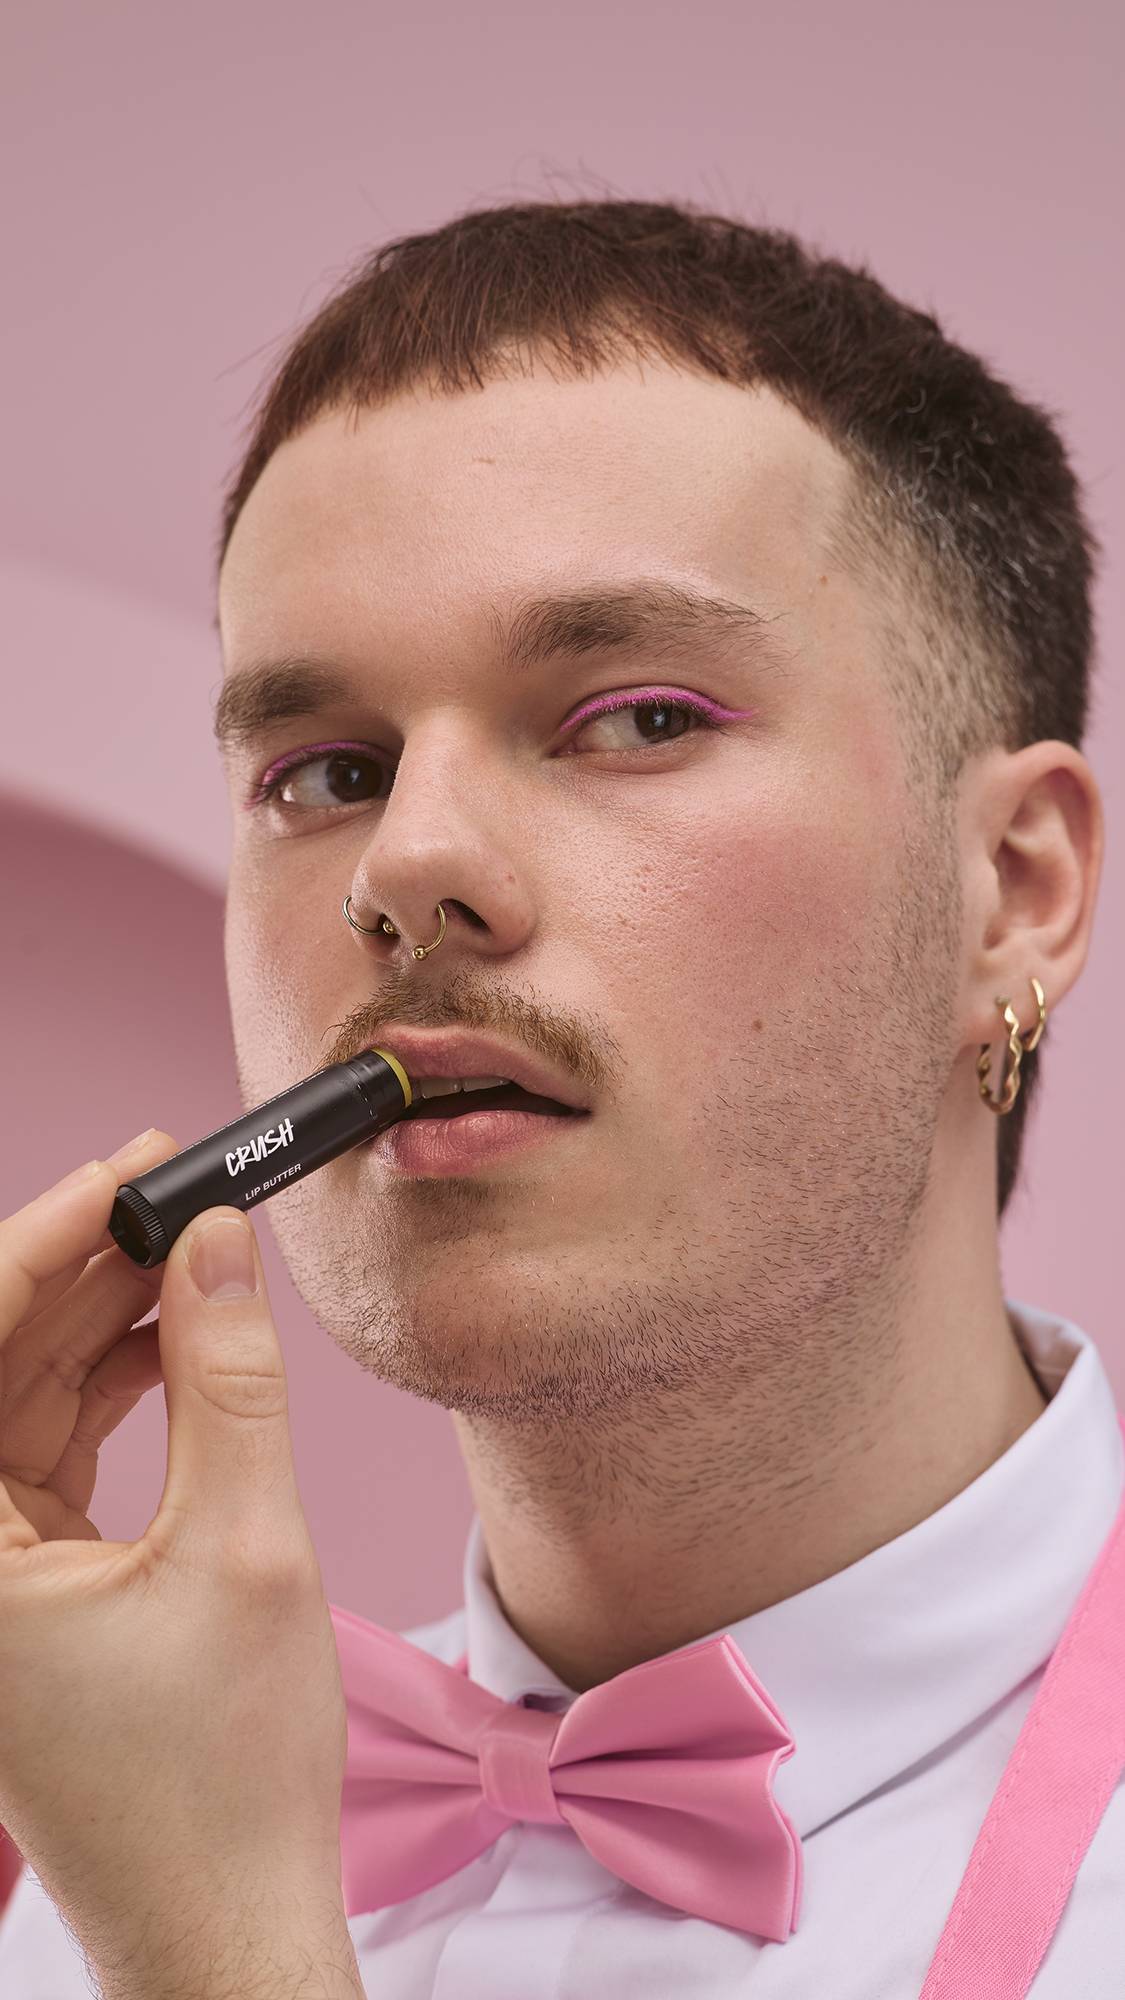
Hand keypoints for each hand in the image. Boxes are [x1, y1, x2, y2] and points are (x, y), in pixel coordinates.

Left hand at [0, 1139, 353, 1987]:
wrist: (226, 1923)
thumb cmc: (223, 1777)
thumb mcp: (245, 1548)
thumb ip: (229, 1378)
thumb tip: (216, 1243)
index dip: (46, 1239)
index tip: (130, 1171)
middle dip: (80, 1268)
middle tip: (174, 1190)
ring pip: (26, 1401)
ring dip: (103, 1321)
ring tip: (190, 1251)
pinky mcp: (27, 1592)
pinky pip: (53, 1453)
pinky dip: (117, 1390)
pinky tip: (178, 1338)